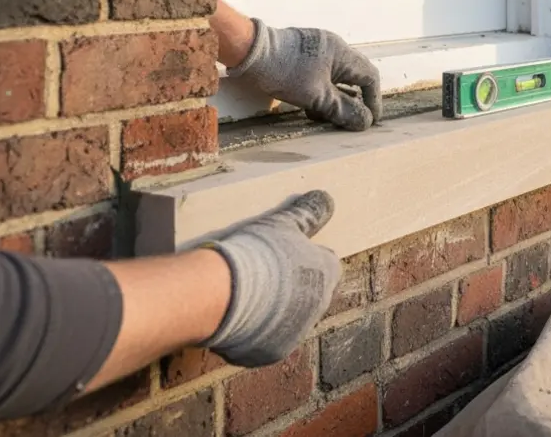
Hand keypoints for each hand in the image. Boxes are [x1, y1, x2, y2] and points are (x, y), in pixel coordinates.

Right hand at [202, 191, 340, 366]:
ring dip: (270, 313)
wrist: (223, 295)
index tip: (281, 254)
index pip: (324, 263)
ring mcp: (295, 333)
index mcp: (327, 274)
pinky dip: (250, 335)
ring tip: (241, 298)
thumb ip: (307, 213)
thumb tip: (326, 197)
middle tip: (259, 276)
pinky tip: (231, 320)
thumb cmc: (257, 253)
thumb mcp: (283, 224)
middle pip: (307, 294)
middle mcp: (318, 307)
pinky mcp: (269, 353)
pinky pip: (261, 343)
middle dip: (288, 288)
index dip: (302, 258)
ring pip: (285, 321)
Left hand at [227, 19, 381, 129]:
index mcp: (342, 53)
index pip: (370, 77)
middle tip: (348, 119)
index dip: (373, 100)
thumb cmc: (285, 72)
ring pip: (336, 77)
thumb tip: (365, 122)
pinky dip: (321, 91)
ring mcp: (316, 47)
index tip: (369, 119)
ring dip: (334, 98)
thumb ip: (343, 110)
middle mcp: (333, 47)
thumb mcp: (317, 97)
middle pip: (354, 77)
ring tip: (322, 115)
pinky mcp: (301, 52)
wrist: (248, 52)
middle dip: (353, 100)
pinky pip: (321, 74)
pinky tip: (309, 104)